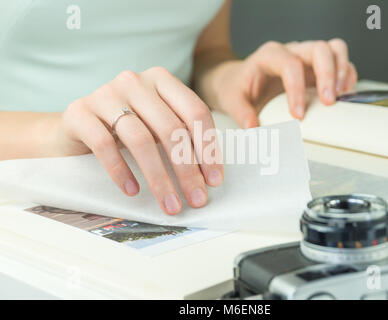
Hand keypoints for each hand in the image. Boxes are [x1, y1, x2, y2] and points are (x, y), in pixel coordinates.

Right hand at [56, 67, 222, 214]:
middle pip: (171, 129)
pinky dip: (121, 171)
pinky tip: (132, 190)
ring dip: (160, 179)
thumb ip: (182, 139)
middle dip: (188, 170)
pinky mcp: (80, 112)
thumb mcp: (157, 125)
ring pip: (141, 140)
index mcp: (161, 79)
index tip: (214, 180)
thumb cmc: (126, 129)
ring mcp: (105, 94)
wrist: (76, 126)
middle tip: (196, 199)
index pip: (195, 112)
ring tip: (170, 204)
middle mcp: (135, 81)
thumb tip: (210, 177)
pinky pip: (104, 145)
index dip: (209, 149)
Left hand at [214, 39, 357, 127]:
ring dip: (342, 71)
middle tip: (329, 102)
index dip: (296, 89)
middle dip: (328, 75)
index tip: (298, 115)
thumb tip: (253, 127)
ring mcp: (306, 57)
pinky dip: (347, 75)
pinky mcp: (317, 67)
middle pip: (318, 49)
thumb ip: (241, 112)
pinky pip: (340, 61)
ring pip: (334, 49)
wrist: (241, 81)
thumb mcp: (232, 99)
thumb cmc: (239, 87)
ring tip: (341, 95)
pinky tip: (345, 94)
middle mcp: (291, 51)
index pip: (289, 65)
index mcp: (269, 56)